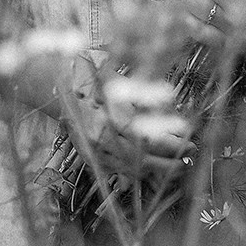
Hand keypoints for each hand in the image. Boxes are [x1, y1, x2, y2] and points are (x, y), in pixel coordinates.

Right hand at [64, 85, 189, 183]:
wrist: (55, 85)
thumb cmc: (88, 75)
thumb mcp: (115, 77)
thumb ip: (139, 94)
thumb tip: (169, 106)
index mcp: (107, 119)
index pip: (145, 141)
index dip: (169, 145)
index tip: (189, 142)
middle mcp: (100, 140)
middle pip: (140, 160)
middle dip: (168, 161)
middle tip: (189, 156)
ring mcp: (94, 152)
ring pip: (129, 169)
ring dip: (156, 170)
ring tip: (176, 165)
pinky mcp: (90, 158)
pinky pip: (118, 171)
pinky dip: (137, 171)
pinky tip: (153, 167)